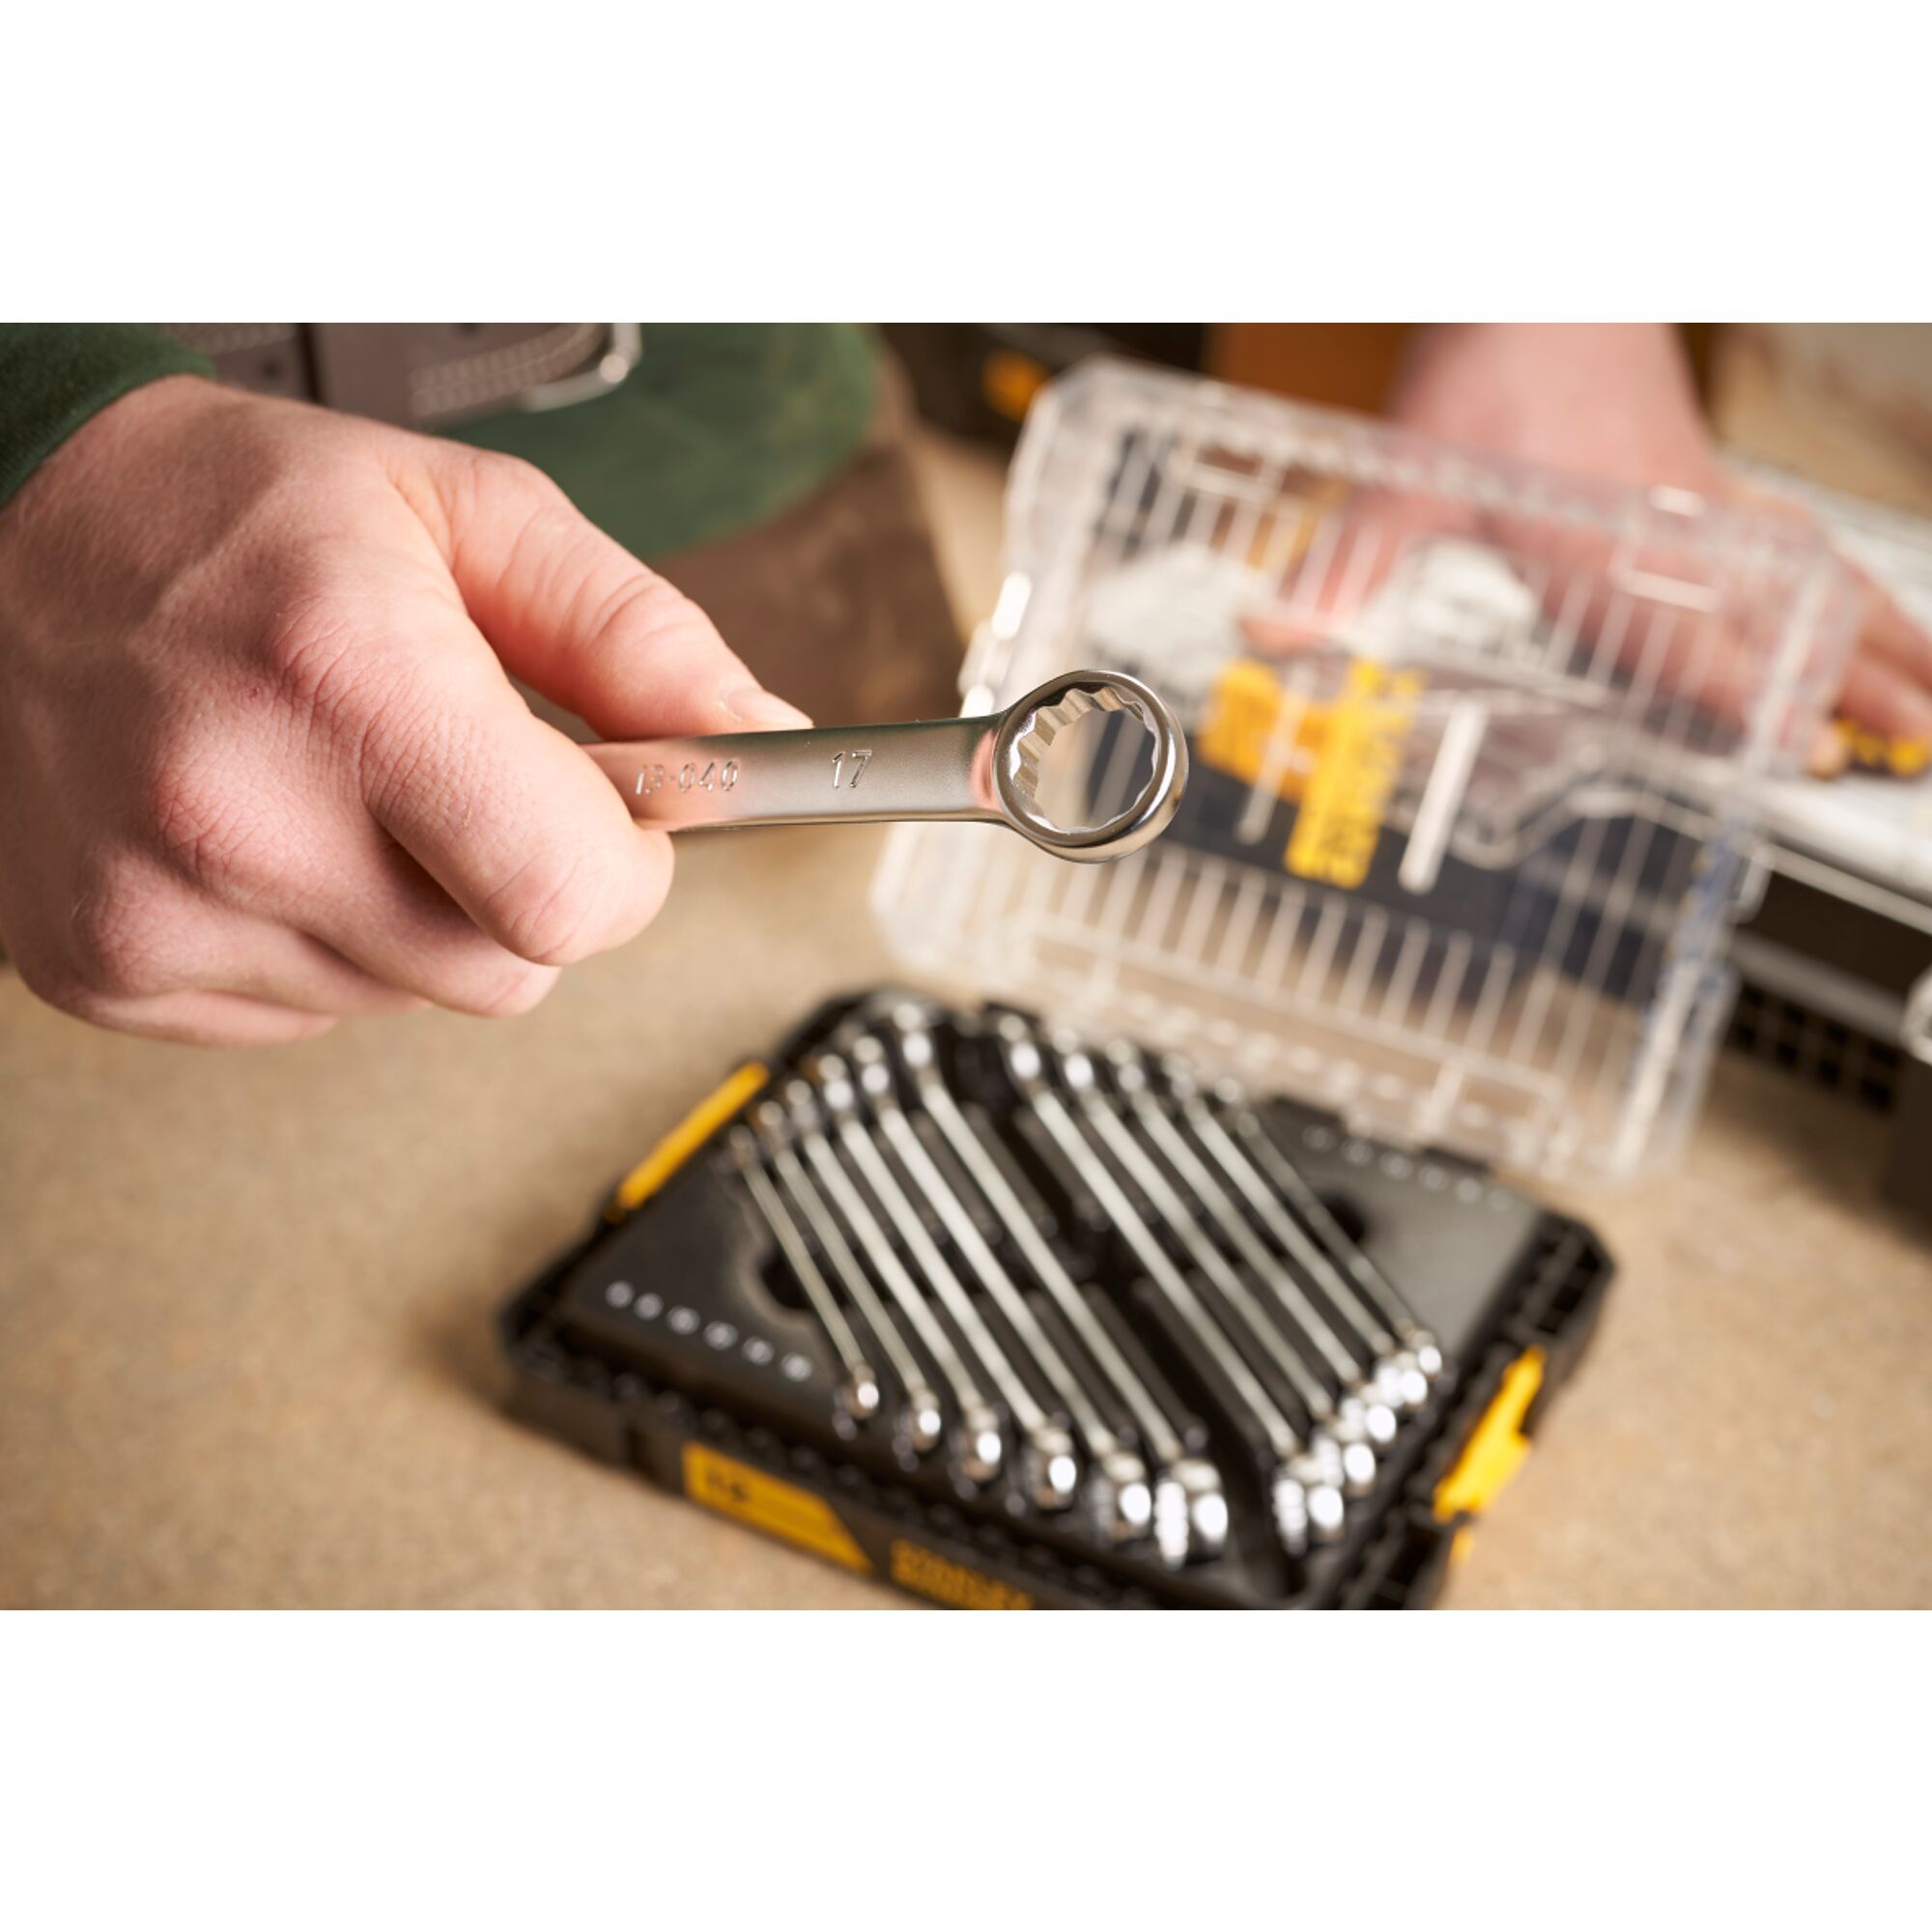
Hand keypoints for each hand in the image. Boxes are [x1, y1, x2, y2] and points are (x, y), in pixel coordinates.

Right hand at [0, 377, 808, 1044]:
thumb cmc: (227, 512)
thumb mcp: (467, 514)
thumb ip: (634, 633)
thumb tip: (757, 735)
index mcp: (349, 683)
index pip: (573, 899)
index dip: (628, 867)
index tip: (617, 817)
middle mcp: (239, 814)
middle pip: (507, 969)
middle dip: (526, 884)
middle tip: (462, 775)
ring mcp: (159, 911)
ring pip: (412, 994)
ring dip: (419, 907)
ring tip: (339, 783)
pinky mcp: (111, 970)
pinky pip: (311, 1010)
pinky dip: (322, 935)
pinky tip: (271, 831)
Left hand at [1388, 325, 1931, 755]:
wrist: (1539, 277)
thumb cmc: (1478, 376)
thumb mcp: (1400, 480)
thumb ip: (1344, 567)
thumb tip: (1268, 632)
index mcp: (1596, 543)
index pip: (1687, 636)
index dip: (1747, 696)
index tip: (1802, 743)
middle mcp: (1665, 531)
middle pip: (1774, 618)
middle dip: (1843, 687)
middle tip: (1911, 747)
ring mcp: (1699, 505)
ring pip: (1806, 580)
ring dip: (1872, 642)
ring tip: (1929, 701)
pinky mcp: (1708, 481)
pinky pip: (1793, 540)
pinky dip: (1842, 585)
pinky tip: (1869, 612)